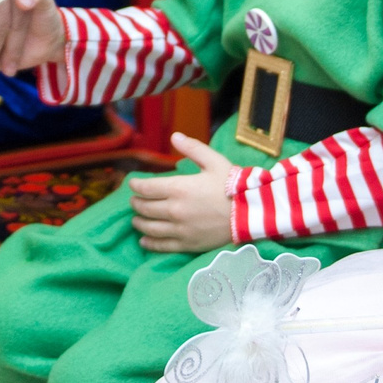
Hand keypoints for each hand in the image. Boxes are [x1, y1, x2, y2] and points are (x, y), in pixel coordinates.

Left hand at [127, 133, 236, 253]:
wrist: (250, 214)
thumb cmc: (233, 186)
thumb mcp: (214, 161)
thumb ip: (192, 148)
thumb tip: (174, 136)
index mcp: (179, 188)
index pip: (146, 188)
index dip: (136, 185)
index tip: (132, 184)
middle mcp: (174, 210)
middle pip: (145, 208)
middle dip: (136, 203)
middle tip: (134, 201)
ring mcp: (180, 229)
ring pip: (149, 228)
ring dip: (139, 222)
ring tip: (136, 219)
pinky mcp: (187, 244)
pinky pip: (162, 246)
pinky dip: (149, 243)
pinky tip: (144, 241)